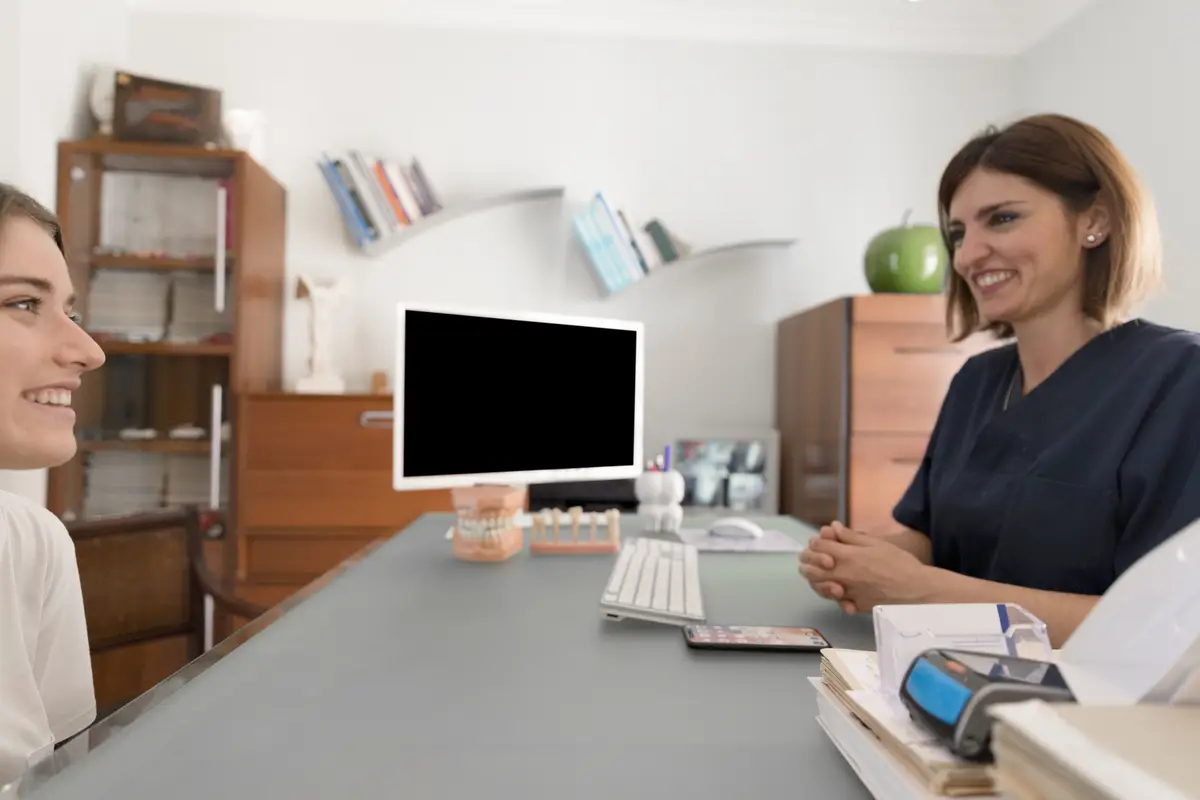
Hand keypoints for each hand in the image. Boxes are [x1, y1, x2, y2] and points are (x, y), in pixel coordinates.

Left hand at [806, 525, 929, 612]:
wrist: (916, 590)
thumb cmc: (899, 563)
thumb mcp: (876, 543)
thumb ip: (851, 537)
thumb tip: (833, 527)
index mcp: (848, 556)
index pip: (817, 546)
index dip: (815, 542)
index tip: (821, 541)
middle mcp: (842, 574)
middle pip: (810, 569)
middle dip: (808, 562)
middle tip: (813, 559)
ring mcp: (846, 592)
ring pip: (818, 587)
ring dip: (816, 579)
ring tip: (824, 573)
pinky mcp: (854, 606)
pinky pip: (835, 601)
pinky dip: (833, 596)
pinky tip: (840, 590)